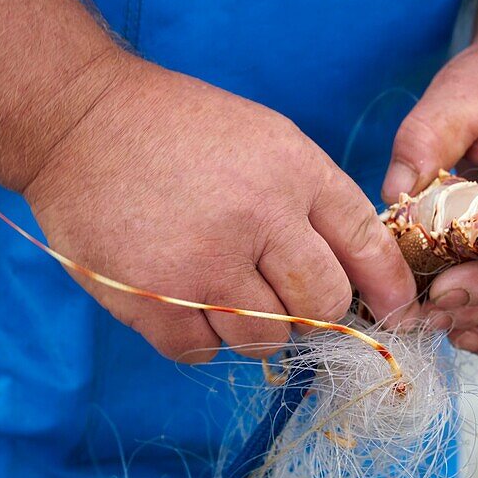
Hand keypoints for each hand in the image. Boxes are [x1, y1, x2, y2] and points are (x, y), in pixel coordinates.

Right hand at [23, 56, 415, 362]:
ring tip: (218, 286)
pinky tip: (183, 301)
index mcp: (292, 173)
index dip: (388, 289)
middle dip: (313, 313)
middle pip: (323, 307)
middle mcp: (257, 219)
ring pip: (265, 341)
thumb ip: (313, 202)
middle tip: (284, 297)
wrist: (79, 123)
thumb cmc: (178, 133)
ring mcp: (203, 266)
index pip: (365, 245)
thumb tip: (358, 274)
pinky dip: (199, 340)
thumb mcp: (266, 140)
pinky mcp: (152, 300)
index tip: (398, 314)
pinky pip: (202, 355)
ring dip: (251, 328)